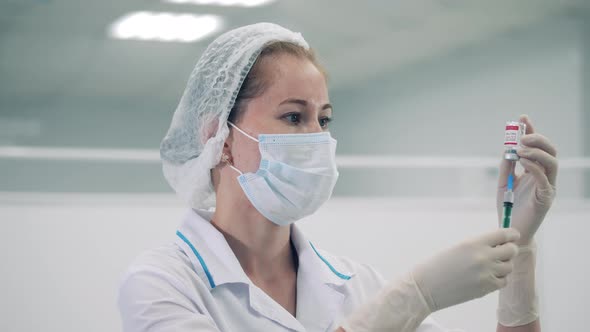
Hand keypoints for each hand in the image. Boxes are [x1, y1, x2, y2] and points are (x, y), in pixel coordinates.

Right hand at [412, 228, 519, 310]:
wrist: (426, 287)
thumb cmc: (438, 266)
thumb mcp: (458, 248)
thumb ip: (479, 245)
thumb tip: (499, 244)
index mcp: (474, 243)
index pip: (504, 235)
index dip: (511, 234)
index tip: (513, 235)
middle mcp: (483, 257)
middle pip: (511, 250)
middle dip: (510, 249)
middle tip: (504, 251)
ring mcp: (486, 274)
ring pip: (509, 267)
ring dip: (503, 265)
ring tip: (491, 265)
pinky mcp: (486, 288)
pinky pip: (503, 281)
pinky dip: (498, 278)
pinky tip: (487, 276)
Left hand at [497, 115, 557, 244]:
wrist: (511, 230)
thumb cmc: (509, 207)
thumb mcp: (503, 183)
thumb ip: (506, 167)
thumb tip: (506, 150)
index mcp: (535, 170)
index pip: (537, 146)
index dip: (532, 131)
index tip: (523, 118)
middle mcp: (544, 176)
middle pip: (550, 150)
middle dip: (537, 139)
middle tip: (521, 137)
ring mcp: (547, 187)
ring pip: (552, 162)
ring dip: (536, 152)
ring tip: (519, 151)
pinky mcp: (545, 199)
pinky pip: (544, 180)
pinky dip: (535, 168)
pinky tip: (523, 163)